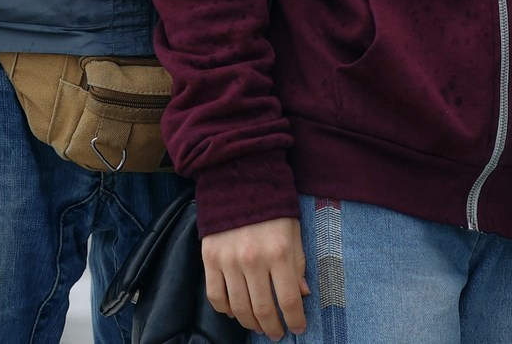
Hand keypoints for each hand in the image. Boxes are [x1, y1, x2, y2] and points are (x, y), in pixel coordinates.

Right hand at [201, 216, 308, 338]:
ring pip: (239, 308)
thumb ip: (298, 264)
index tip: (298, 328)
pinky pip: (216, 296)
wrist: (238, 182)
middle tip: (277, 334)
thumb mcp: (293, 232)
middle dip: (273, 327)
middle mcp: (253, 259)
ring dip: (251, 324)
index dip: (295, 319)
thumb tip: (302, 294)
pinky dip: (226, 310)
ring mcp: (228, 261)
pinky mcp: (209, 259)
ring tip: (259, 327)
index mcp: (279, 252)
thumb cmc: (272, 208)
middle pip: (263, 309)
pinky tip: (236, 312)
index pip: (289, 299)